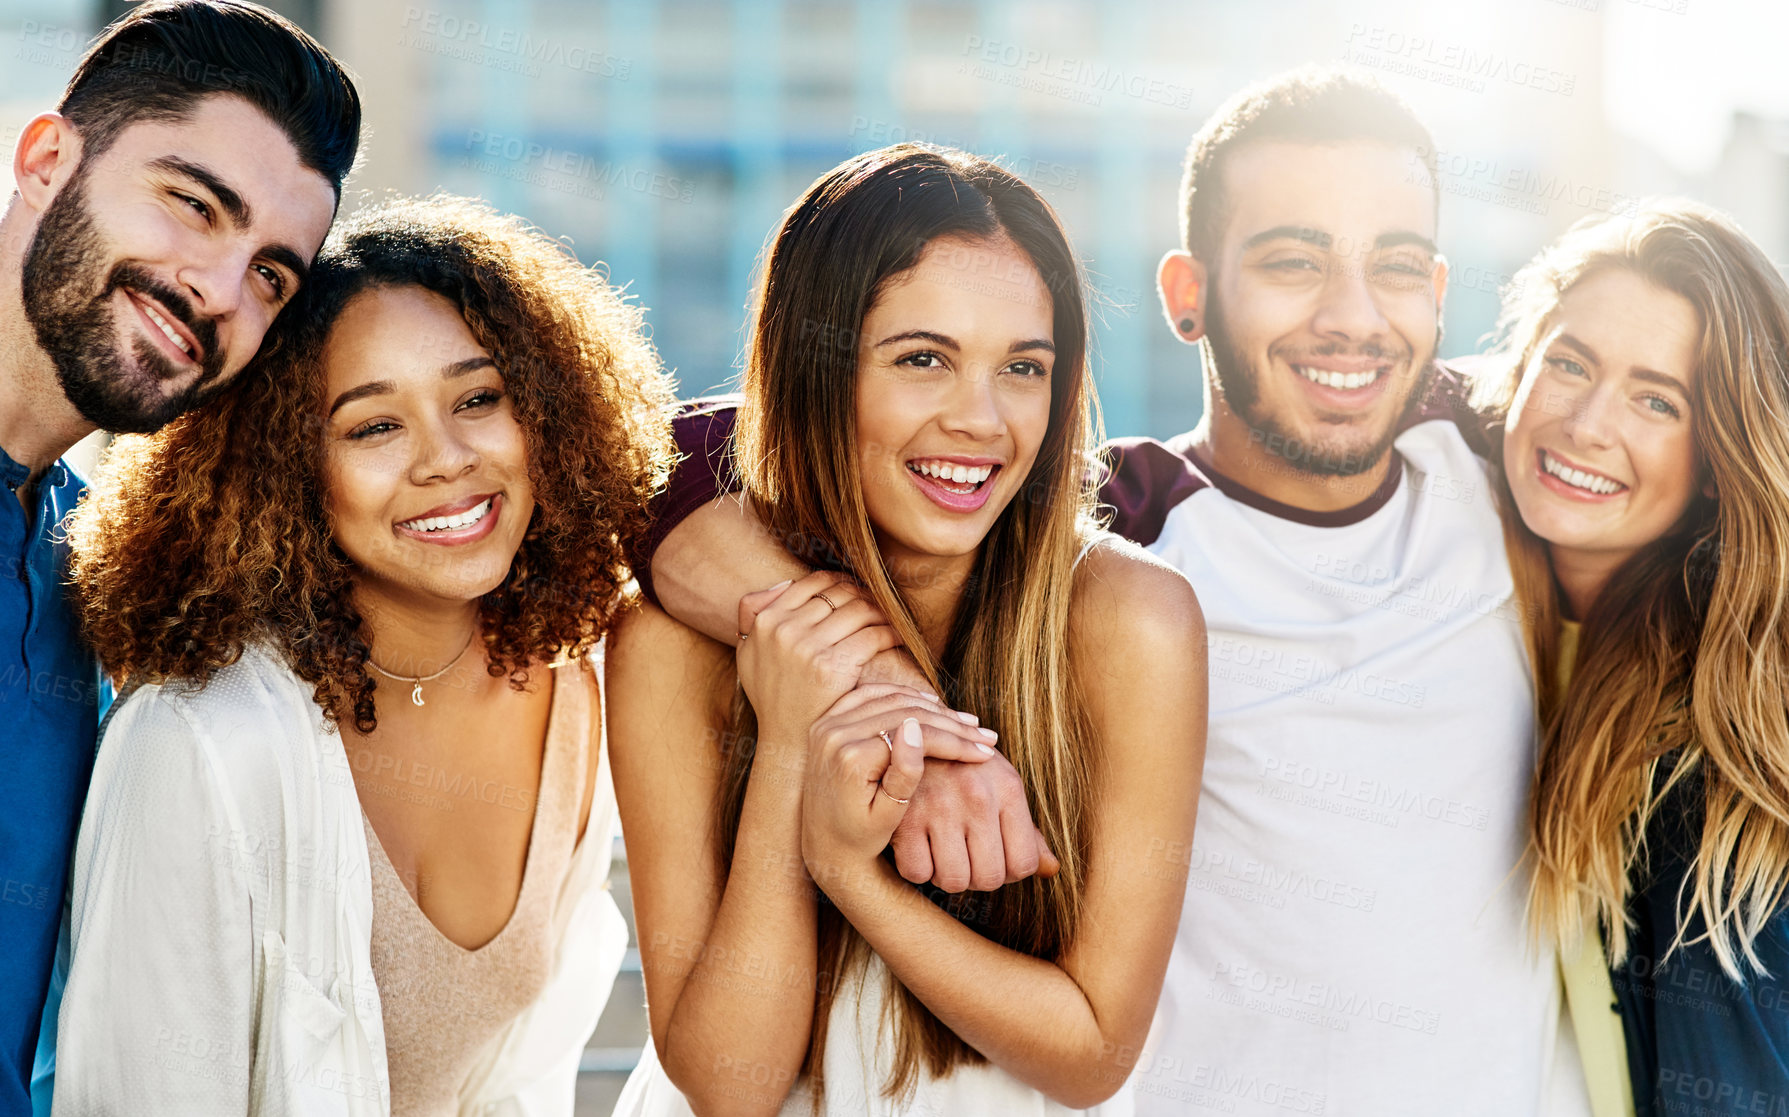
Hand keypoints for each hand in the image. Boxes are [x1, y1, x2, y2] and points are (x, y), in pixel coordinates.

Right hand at [735, 571, 899, 747]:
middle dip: (865, 595)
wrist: (788, 740)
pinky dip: (890, 633)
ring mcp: (808, 648)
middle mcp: (784, 630)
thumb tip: (785, 584)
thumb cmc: (772, 696)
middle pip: (840, 594)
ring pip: (860, 610)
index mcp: (766, 621)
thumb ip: (752, 615)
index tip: (856, 592)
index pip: (814, 583)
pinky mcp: (833, 667)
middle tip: (880, 604)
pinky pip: (872, 636)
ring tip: (890, 619)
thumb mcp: (747, 654)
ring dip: (881, 612)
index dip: (841, 582)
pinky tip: (897, 638)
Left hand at [801, 685, 999, 885]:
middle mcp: (834, 734)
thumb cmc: (860, 839)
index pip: (914, 735)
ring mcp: (829, 723)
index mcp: (850, 758)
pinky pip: (872, 694)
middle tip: (985, 735)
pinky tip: (932, 706)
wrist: (822, 842)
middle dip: (951, 724)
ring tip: (967, 723)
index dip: (955, 742)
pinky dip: (905, 696)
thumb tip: (916, 732)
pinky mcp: (829, 720)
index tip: (985, 752)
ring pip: (891, 699)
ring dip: (933, 707)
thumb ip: (903, 777)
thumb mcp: (886, 818)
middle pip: (905, 712)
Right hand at [891, 753, 1060, 891]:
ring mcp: (939, 807)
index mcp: (1008, 788)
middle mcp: (978, 797)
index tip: (993, 856)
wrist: (908, 733)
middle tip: (966, 856)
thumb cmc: (962, 767)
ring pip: (954, 881)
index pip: (1024, 863)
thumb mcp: (1001, 785)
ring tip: (942, 851)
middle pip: (990, 878)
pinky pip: (917, 872)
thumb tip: (1050, 869)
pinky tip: (918, 846)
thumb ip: (1027, 830)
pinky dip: (917, 867)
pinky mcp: (903, 817)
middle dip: (978, 876)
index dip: (1009, 870)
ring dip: (947, 875)